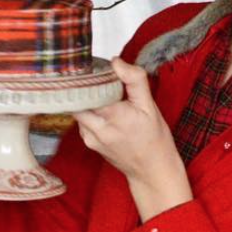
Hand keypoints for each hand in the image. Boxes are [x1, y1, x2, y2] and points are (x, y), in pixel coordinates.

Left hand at [74, 58, 191, 220]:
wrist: (152, 170)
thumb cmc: (154, 138)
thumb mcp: (149, 106)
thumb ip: (134, 80)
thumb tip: (116, 61)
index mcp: (116, 117)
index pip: (88, 90)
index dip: (88, 77)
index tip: (92, 67)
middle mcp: (100, 129)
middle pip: (77, 100)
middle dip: (84, 88)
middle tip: (93, 77)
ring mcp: (91, 138)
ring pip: (77, 110)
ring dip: (86, 100)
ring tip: (100, 94)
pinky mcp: (89, 143)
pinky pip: (81, 121)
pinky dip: (89, 113)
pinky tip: (102, 112)